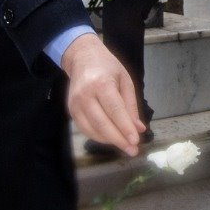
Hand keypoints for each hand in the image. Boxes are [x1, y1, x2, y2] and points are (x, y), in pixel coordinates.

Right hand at [63, 34, 144, 156]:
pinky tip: (111, 139)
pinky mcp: (71, 110)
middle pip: (102, 123)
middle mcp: (85, 95)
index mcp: (101, 83)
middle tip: (133, 150)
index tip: (136, 141)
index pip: (115, 110)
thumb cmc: (108, 67)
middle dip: (119, 140)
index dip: (125, 127)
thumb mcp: (125, 80)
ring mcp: (75, 104)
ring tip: (125, 146)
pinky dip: (99, 137)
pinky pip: (85, 129)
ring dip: (110, 141)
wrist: (82, 58)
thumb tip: (139, 129)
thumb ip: (131, 106)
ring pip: (92, 129)